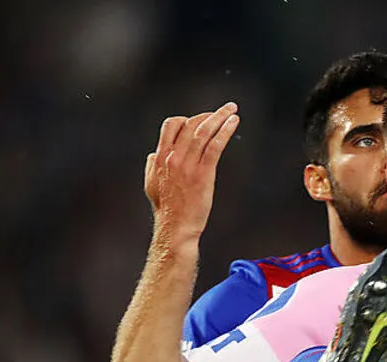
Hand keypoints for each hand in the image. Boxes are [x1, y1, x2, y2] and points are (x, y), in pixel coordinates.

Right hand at [144, 102, 239, 242]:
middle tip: (224, 110)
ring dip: (220, 116)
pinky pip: (215, 145)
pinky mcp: (203, 173)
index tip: (202, 120)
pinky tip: (234, 123)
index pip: (172, 125)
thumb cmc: (167, 209)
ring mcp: (188, 164)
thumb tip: (154, 154)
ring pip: (203, 131)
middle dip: (209, 114)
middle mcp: (173, 157)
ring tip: (232, 109)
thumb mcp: (151, 184)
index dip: (188, 118)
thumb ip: (153, 166)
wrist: (175, 227)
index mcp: (160, 157)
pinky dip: (225, 131)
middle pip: (191, 124)